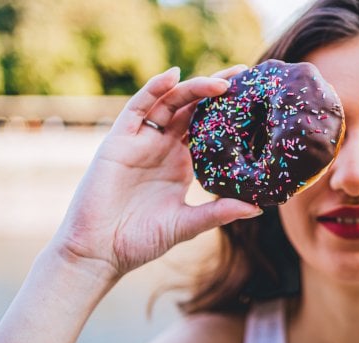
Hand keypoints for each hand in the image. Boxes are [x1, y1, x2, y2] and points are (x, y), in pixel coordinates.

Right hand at [52, 66, 260, 281]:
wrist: (99, 252)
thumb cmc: (140, 240)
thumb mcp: (187, 224)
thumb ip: (218, 212)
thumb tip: (259, 207)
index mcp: (182, 163)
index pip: (209, 128)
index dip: (229, 113)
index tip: (255, 100)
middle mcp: (163, 147)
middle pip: (193, 109)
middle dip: (217, 90)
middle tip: (245, 75)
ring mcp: (141, 141)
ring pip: (170, 103)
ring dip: (194, 88)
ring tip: (222, 81)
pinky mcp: (118, 141)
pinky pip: (137, 108)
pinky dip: (154, 90)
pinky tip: (173, 76)